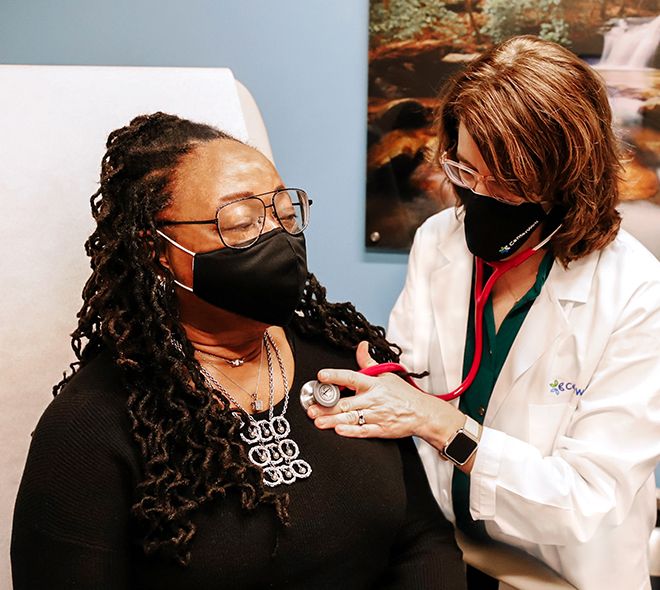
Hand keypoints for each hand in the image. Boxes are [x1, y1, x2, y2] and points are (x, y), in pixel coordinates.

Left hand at [307, 341, 464, 445]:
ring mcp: (376, 416)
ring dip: (332, 420)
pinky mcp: (380, 430)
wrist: (422, 413)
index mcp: (373, 384)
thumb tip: (361, 345)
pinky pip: (362, 431)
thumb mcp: (386, 374)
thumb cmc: (402, 394)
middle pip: (346, 402)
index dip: (335, 376)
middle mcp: (373, 400)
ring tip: (318, 421)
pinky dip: (350, 432)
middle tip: (311, 408)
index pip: (351, 377)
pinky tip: (338, 431)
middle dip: (327, 406)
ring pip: (350, 418)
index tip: (322, 375)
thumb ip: (368, 362)